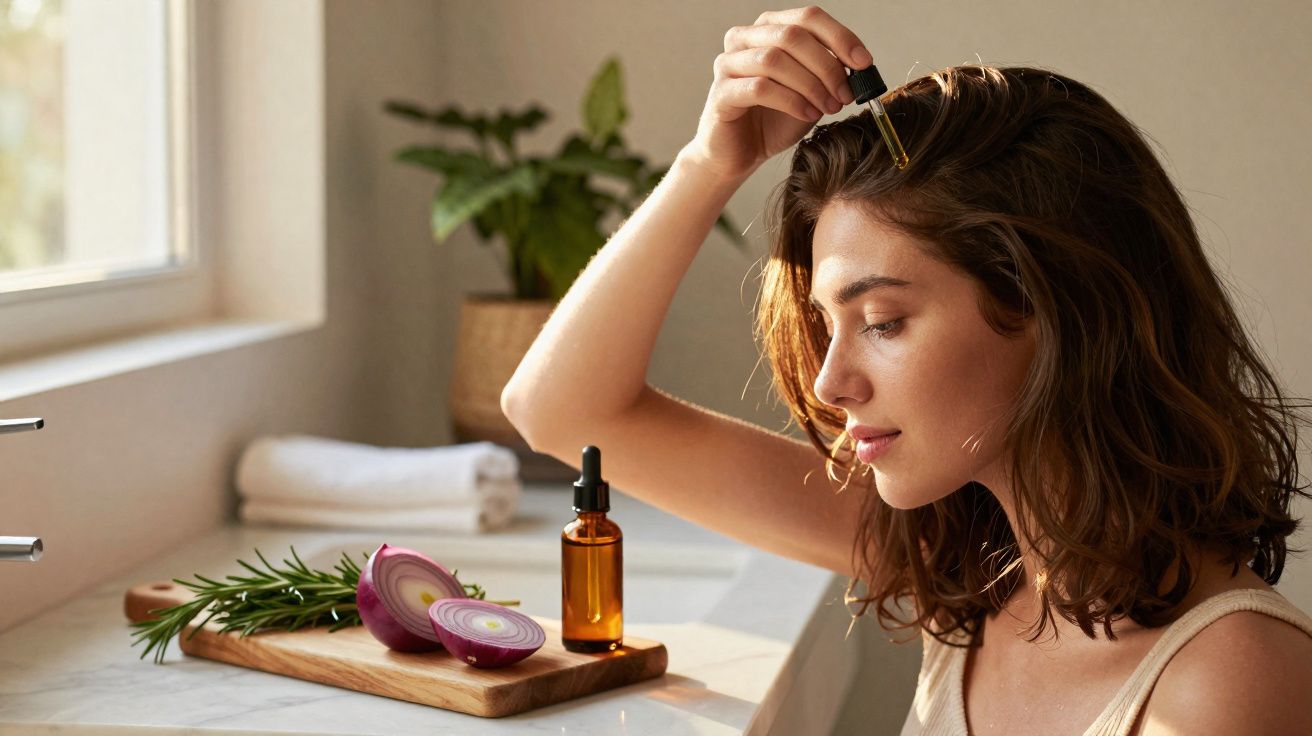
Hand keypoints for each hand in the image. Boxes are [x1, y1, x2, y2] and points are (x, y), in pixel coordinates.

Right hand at [679, 6, 873, 184]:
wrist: (742, 153)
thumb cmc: (775, 119)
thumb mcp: (811, 91)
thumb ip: (829, 72)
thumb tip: (859, 64)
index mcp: (767, 29)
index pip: (807, 17)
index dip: (840, 37)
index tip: (864, 62)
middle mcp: (743, 39)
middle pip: (792, 35)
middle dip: (827, 65)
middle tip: (846, 93)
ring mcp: (727, 64)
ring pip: (774, 59)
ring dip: (810, 84)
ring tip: (828, 107)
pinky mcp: (720, 93)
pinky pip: (760, 88)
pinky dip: (791, 101)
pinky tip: (807, 115)